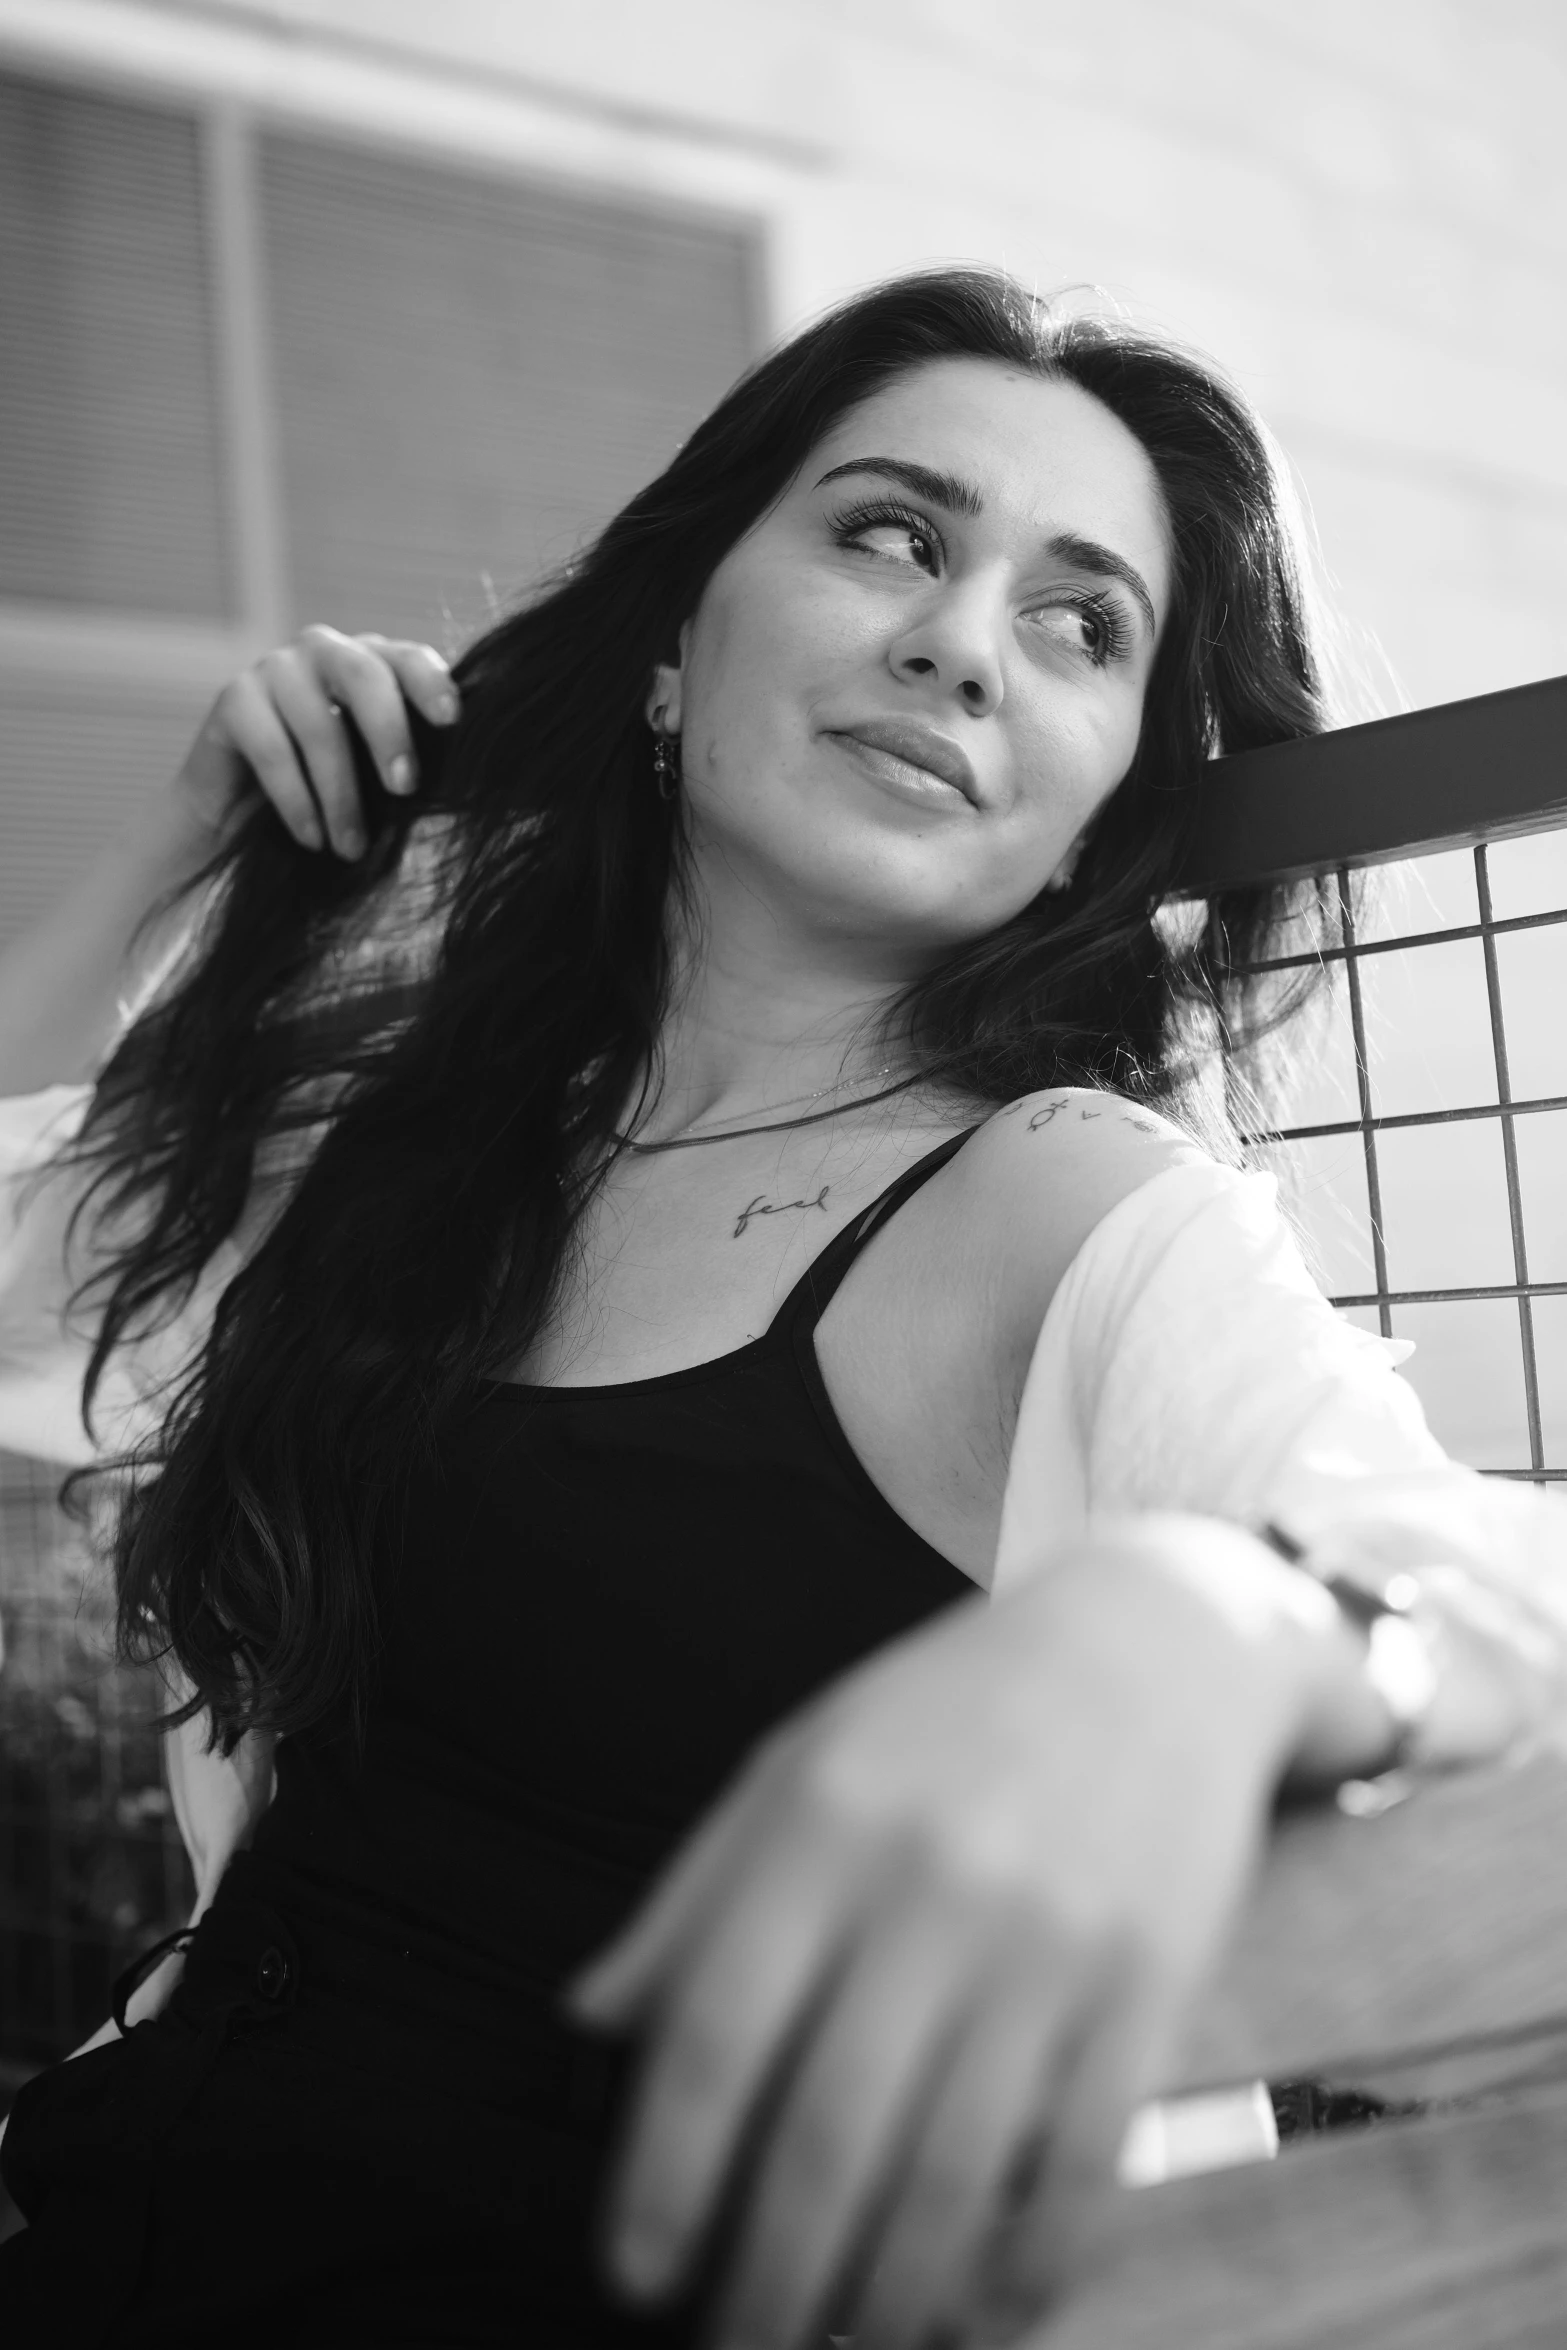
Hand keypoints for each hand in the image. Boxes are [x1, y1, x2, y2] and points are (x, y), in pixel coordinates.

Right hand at [170, 625, 459, 861]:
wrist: (240, 813)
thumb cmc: (329, 791)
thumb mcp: (377, 775)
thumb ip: (411, 764)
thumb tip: (468, 784)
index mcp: (372, 662)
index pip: (407, 658)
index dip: (431, 684)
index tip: (452, 721)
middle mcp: (324, 652)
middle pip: (363, 675)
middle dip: (389, 734)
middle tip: (405, 789)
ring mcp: (274, 669)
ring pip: (318, 723)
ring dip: (341, 794)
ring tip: (352, 849)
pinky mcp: (232, 700)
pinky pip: (272, 750)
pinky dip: (297, 801)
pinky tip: (312, 839)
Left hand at [564, 1521, 1315, 2349]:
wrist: (1157, 1637)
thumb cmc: (952, 1712)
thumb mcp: (801, 1760)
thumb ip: (696, 1895)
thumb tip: (588, 2026)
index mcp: (823, 1823)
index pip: (717, 2033)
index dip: (665, 2173)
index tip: (635, 2272)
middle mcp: (933, 1884)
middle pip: (830, 2132)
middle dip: (770, 2277)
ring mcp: (1052, 1939)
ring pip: (954, 2174)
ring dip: (890, 2301)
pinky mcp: (1151, 1982)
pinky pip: (1086, 2164)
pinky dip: (1031, 2268)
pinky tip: (983, 2315)